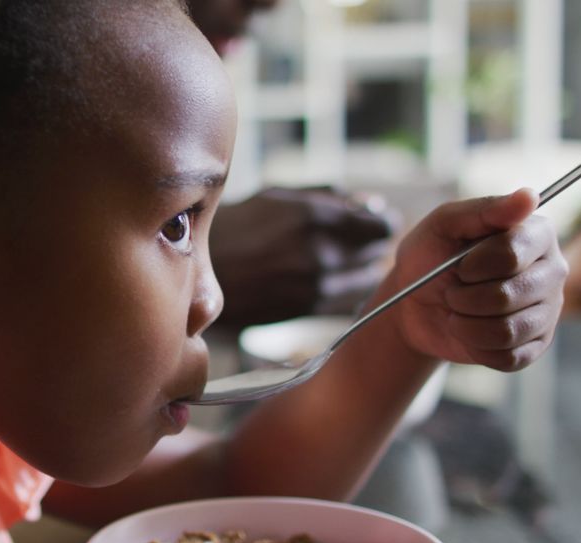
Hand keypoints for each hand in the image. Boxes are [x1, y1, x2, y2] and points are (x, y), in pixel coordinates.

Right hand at [208, 186, 394, 326]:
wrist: (197, 273)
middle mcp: (322, 252)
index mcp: (316, 216)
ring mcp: (316, 285)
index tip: (374, 220)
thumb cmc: (235, 226)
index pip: (382, 225)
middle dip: (371, 243)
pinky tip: (324, 278)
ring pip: (367, 278)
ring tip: (336, 258)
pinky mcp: (308, 310)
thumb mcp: (277, 194)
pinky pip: (348, 300)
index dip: (383, 221)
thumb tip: (372, 203)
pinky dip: (346, 289)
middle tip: (355, 237)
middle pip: (377, 252)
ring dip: (360, 268)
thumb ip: (329, 194)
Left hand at [388, 189, 567, 370]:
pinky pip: (508, 356)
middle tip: (452, 291)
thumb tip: (530, 196)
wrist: (414, 304)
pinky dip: (475, 346)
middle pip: (510, 294)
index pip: (513, 254)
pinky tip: (468, 332)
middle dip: (464, 297)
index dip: (474, 264)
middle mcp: (552, 271)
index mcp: (536, 234)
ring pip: (508, 329)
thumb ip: (483, 210)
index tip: (457, 265)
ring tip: (456, 311)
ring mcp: (547, 311)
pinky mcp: (535, 345)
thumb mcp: (443, 225)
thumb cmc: (430, 257)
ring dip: (465, 323)